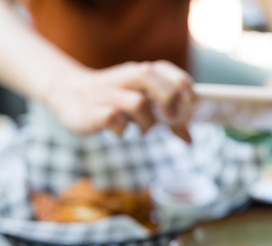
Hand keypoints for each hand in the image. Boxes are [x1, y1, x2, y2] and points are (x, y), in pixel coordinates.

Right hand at [45, 60, 195, 141]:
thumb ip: (167, 122)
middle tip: (172, 118)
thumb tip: (190, 139)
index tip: (192, 100)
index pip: (164, 69)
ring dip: (148, 121)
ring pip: (136, 101)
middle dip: (167, 97)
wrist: (68, 95)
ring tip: (144, 131)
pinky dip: (121, 127)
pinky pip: (111, 117)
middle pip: (149, 75)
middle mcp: (124, 79)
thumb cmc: (115, 102)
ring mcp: (107, 94)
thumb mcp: (143, 107)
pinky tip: (120, 132)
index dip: (181, 82)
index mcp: (139, 74)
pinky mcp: (91, 111)